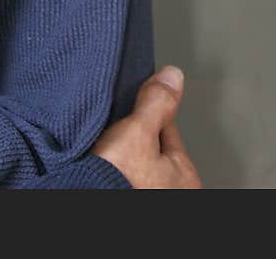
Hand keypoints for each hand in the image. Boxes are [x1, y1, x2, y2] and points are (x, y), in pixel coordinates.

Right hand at [92, 66, 201, 188]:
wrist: (89, 199)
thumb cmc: (119, 182)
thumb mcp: (137, 132)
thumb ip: (155, 104)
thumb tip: (172, 76)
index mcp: (186, 177)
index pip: (167, 132)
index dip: (145, 116)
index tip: (128, 109)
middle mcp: (175, 194)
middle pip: (152, 152)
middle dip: (135, 140)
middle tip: (113, 134)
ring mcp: (152, 198)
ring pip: (137, 167)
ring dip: (123, 158)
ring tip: (104, 150)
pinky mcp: (127, 200)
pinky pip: (123, 180)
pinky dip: (114, 173)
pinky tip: (100, 165)